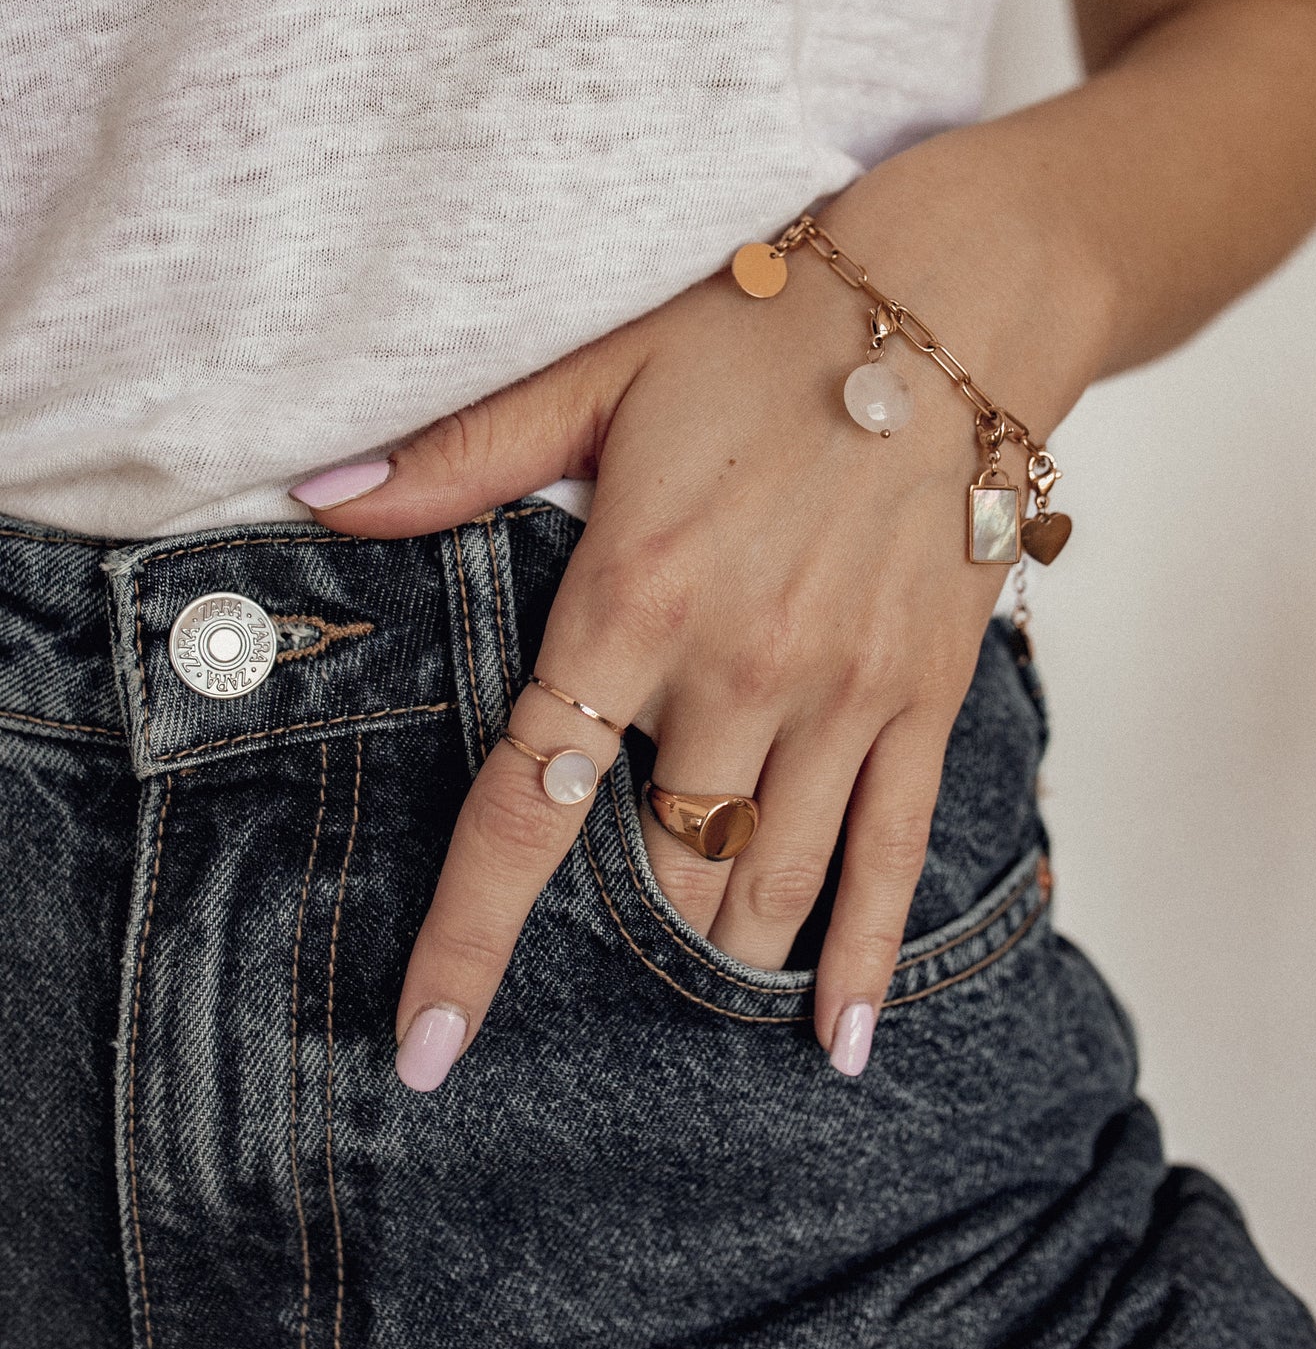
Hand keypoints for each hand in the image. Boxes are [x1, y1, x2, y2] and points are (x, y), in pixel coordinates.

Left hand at [295, 153, 1100, 1088]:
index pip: (526, 804)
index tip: (427, 1047)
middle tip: (583, 965)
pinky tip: (837, 1042)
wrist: (957, 301)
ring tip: (683, 999)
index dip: (469, 937)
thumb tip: (325, 499)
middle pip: (654, 867)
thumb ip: (463, 454)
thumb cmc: (767, 327)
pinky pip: (893, 857)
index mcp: (635, 598)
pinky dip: (860, 959)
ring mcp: (843, 696)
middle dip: (614, 928)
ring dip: (716, 955)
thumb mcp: (601, 372)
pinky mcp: (925, 699)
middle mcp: (739, 672)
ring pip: (764, 885)